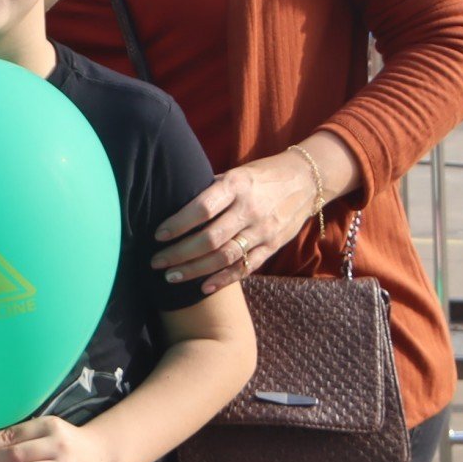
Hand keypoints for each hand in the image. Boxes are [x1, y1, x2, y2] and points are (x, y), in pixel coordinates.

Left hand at [151, 150, 319, 293]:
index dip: (178, 224)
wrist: (306, 180)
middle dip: (179, 254)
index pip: (202, 208)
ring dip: (195, 270)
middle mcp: (250, 210)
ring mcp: (264, 230)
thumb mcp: (234, 174)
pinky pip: (246, 268)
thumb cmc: (259, 176)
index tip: (157, 235)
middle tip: (156, 262)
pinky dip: (223, 280)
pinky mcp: (273, 246)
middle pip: (210, 238)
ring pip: (225, 257)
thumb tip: (169, 203)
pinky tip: (202, 287)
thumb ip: (208, 190)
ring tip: (171, 277)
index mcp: (236, 186)